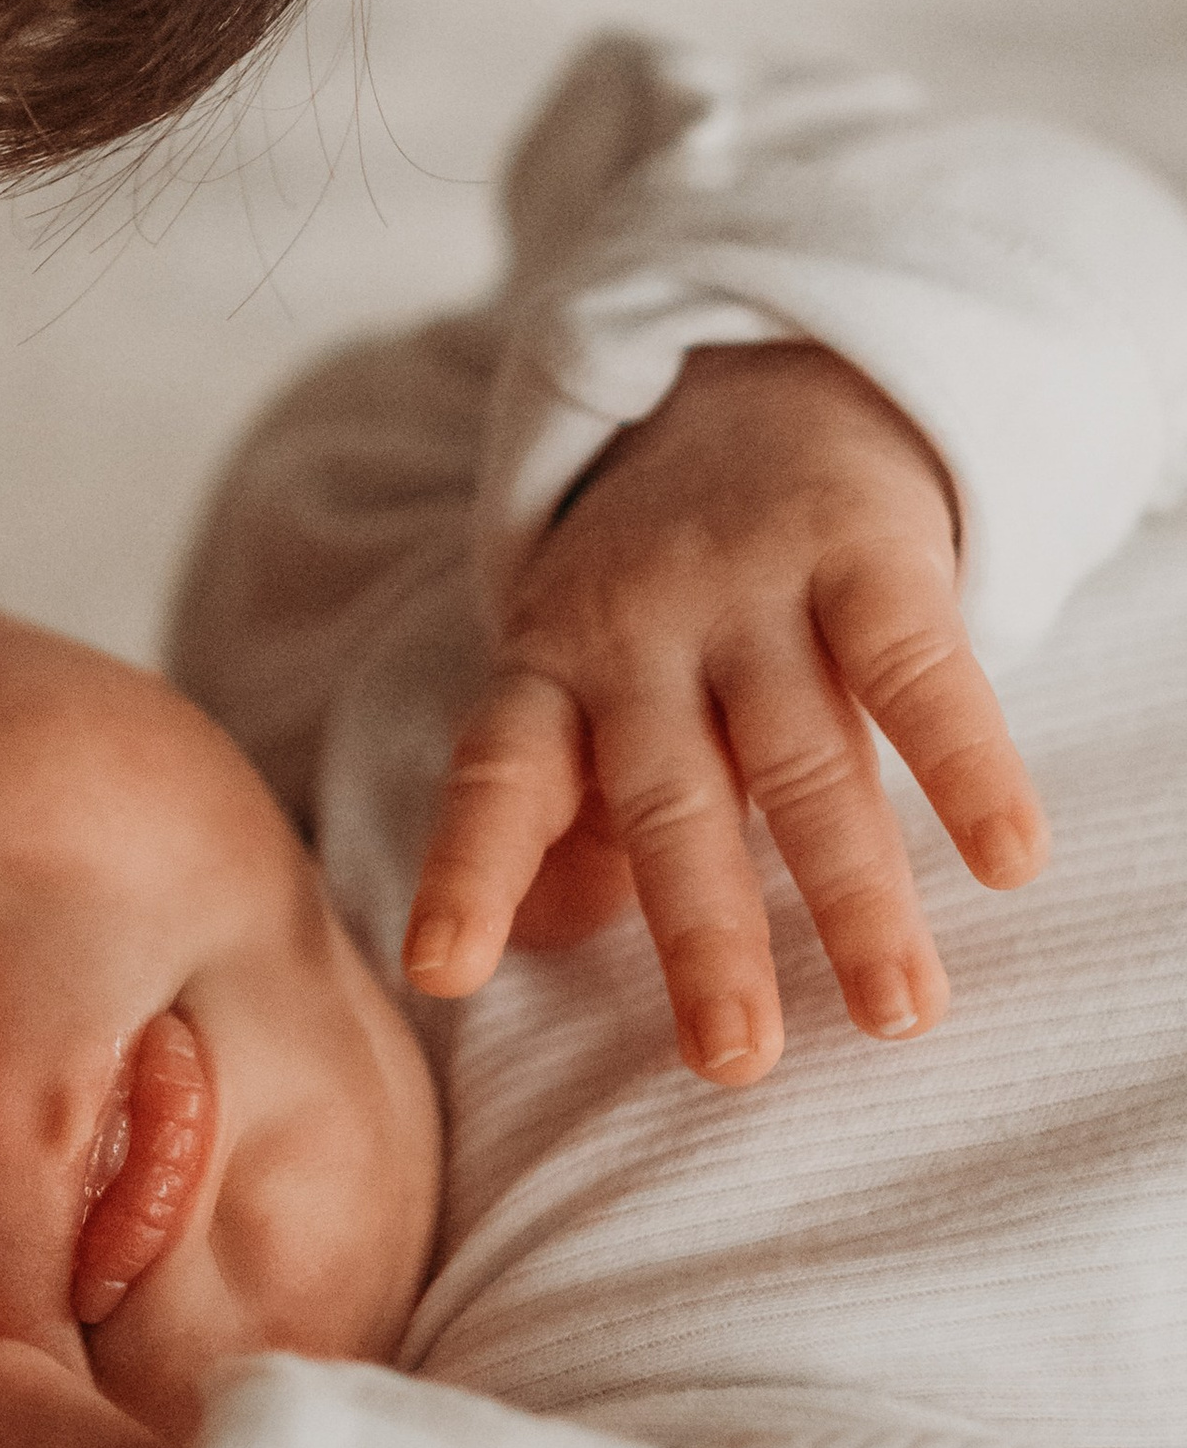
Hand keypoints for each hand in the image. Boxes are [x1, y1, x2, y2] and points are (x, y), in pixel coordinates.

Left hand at [402, 344, 1050, 1084]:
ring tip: (898, 1011)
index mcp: (550, 669)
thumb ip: (568, 809)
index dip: (468, 872)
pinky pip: (913, 666)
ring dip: (852, 889)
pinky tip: (1007, 860)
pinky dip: (965, 764)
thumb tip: (541, 941)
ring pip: (800, 755)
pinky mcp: (862, 548)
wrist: (762, 387)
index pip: (495, 778)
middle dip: (702, 934)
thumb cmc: (666, 598)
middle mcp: (637, 631)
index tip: (440, 973)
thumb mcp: (583, 680)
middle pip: (667, 799)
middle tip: (737, 1059)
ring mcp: (749, 586)